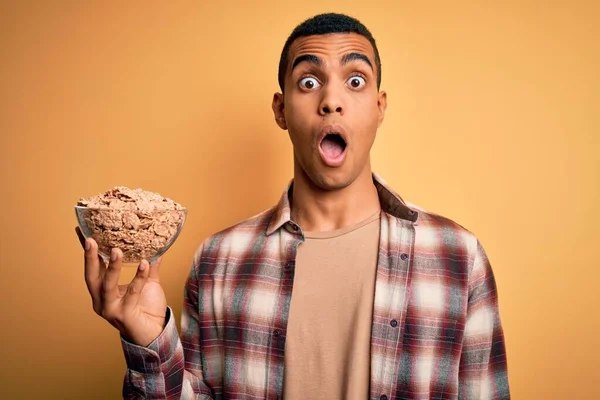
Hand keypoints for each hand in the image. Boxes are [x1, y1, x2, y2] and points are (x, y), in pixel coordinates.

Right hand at [76, 227, 166, 346]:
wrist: (155, 332)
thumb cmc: (147, 309)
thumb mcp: (147, 283)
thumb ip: (149, 266)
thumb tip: (156, 246)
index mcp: (102, 291)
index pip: (93, 268)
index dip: (87, 251)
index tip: (81, 231)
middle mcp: (101, 301)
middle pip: (91, 277)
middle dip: (90, 258)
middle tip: (91, 239)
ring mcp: (110, 309)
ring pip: (107, 286)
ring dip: (111, 268)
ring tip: (116, 251)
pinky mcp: (123, 315)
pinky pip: (131, 293)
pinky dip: (138, 278)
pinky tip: (145, 264)